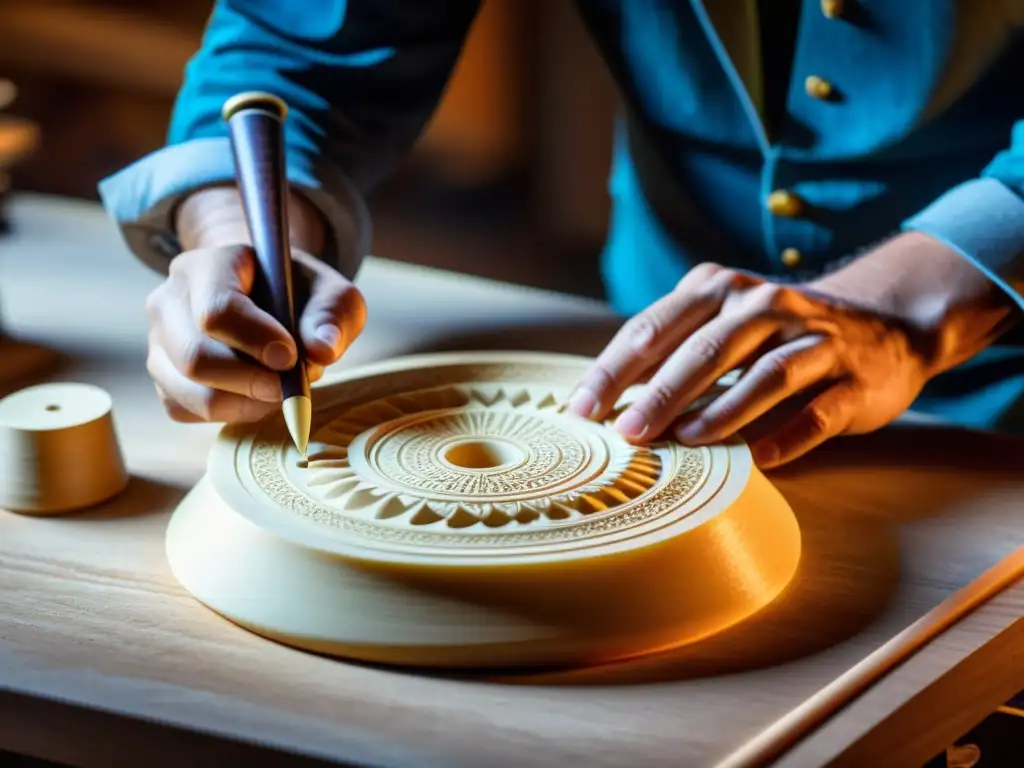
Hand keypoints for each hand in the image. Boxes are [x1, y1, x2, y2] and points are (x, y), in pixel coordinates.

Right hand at [145, 245, 365, 422]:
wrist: (267, 300)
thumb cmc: (299, 295)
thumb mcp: (331, 293)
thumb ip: (333, 315)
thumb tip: (321, 350)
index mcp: (207, 266)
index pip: (216, 310)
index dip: (255, 340)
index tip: (290, 357)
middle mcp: (169, 300)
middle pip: (194, 356)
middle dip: (251, 381)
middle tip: (290, 386)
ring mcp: (159, 341)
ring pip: (188, 391)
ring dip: (244, 402)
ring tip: (279, 392)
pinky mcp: (162, 376)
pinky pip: (184, 410)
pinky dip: (228, 413)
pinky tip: (257, 398)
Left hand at [568, 262, 934, 467]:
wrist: (885, 323)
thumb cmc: (775, 333)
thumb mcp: (719, 323)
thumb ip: (667, 349)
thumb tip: (599, 398)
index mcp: (719, 289)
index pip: (654, 328)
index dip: (614, 370)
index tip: (581, 410)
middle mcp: (766, 306)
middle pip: (705, 350)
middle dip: (660, 392)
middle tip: (625, 433)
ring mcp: (814, 340)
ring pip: (765, 375)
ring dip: (721, 411)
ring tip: (684, 441)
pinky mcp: (853, 378)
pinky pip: (818, 411)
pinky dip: (787, 435)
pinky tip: (757, 458)